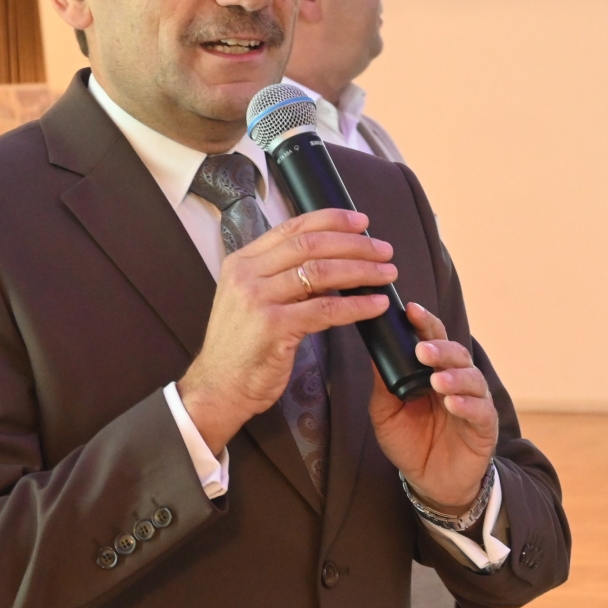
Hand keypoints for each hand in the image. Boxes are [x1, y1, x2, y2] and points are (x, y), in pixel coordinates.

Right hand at [178, 208, 393, 452]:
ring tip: (388, 273)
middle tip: (384, 249)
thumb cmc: (242, 347)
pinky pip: (325, 310)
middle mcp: (247, 275)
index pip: (292, 229)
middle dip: (354, 244)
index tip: (362, 221)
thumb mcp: (254, 301)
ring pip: (321, 273)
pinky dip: (356, 306)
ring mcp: (258, 300)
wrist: (219, 387)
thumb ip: (284, 279)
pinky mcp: (273, 328)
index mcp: (242, 262)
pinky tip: (376, 305)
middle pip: (310, 246)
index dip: (331, 220)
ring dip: (361, 270)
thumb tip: (333, 262)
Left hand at [369, 303, 498, 514]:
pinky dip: (467, 404)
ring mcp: (474, 402)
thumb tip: (374, 350)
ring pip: (472, 378)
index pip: (432, 339)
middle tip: (423, 350)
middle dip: (440, 348)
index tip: (409, 310)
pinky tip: (453, 403)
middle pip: (456, 353)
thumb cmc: (410, 442)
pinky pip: (481, 410)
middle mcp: (456, 380)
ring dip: (454, 376)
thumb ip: (384, 383)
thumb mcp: (386, 412)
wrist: (429, 482)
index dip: (424, 323)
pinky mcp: (485, 426)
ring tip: (437, 380)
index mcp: (432, 371)